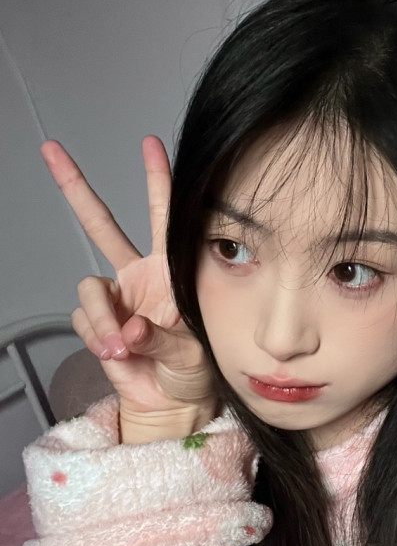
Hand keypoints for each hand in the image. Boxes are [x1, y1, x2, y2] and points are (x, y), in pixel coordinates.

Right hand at [41, 136, 215, 440]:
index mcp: (172, 270)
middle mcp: (140, 276)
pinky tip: (119, 353)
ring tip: (125, 345)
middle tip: (53, 151)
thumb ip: (165, 338)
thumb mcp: (195, 351)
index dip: (159, 182)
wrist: (171, 400)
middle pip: (103, 225)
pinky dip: (98, 337)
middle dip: (78, 189)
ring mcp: (115, 298)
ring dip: (104, 319)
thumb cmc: (195, 369)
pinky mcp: (97, 322)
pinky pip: (83, 320)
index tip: (151, 145)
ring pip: (88, 287)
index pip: (165, 219)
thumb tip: (132, 328)